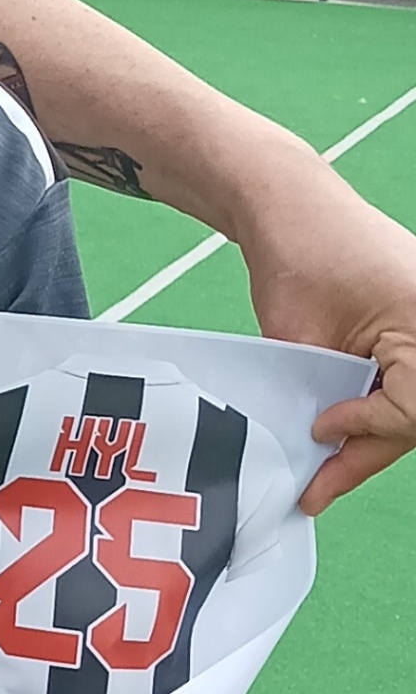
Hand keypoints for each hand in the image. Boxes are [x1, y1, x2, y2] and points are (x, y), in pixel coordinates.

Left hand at [234, 159, 415, 512]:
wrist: (289, 204)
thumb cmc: (299, 252)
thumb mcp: (301, 336)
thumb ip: (319, 391)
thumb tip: (316, 444)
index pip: (413, 409)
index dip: (365, 426)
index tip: (320, 431)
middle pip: (415, 413)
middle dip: (367, 450)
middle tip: (316, 489)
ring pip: (411, 404)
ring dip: (371, 434)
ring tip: (322, 475)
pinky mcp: (414, 329)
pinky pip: (404, 381)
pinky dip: (373, 407)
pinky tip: (340, 433)